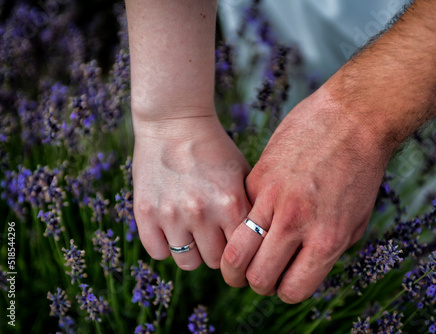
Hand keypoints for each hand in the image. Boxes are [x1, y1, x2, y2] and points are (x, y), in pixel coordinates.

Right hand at [132, 113, 250, 269]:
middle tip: (213, 234)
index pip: (242, 252)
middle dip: (216, 250)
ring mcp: (171, 214)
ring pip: (187, 262)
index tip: (236, 245)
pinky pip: (158, 253)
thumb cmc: (215, 149)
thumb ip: (251, 210)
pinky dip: (165, 246)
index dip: (240, 250)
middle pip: (215, 261)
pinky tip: (171, 229)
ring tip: (192, 231)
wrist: (175, 121)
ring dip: (192, 251)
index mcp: (231, 203)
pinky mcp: (145, 212)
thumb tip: (258, 245)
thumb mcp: (243, 174)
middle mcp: (201, 212)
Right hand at [220, 87, 391, 302]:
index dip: (286, 291)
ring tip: (241, 258)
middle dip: (256, 283)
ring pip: (236, 251)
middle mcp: (296, 223)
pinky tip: (258, 214)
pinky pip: (241, 214)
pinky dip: (245, 222)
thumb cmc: (361, 172)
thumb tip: (297, 269)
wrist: (354, 117)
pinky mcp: (257, 177)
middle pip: (257, 277)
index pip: (292, 290)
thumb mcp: (355, 222)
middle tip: (258, 273)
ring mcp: (272, 198)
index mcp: (327, 240)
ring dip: (236, 262)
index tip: (284, 281)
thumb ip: (325, 251)